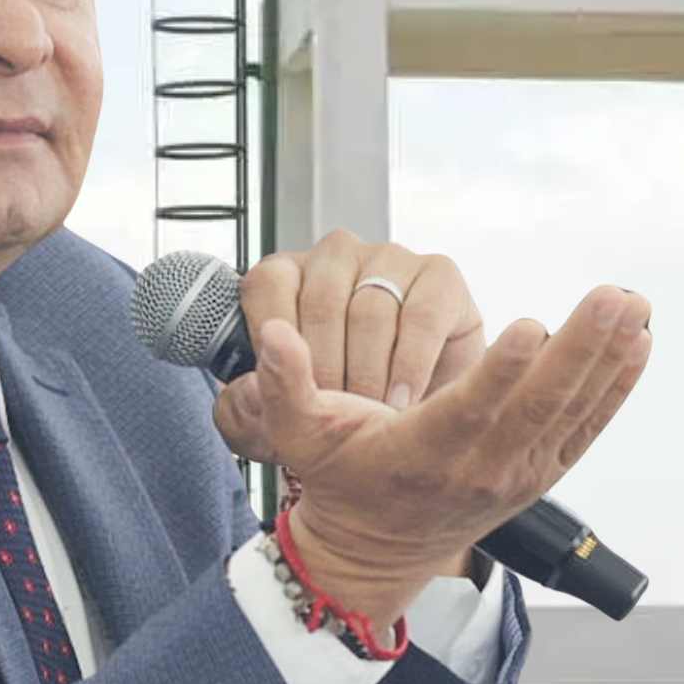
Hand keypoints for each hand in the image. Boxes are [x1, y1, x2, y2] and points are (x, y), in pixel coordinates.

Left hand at [212, 229, 485, 465]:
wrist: (417, 426)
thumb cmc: (344, 412)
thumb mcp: (281, 423)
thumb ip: (245, 409)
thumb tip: (248, 385)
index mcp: (289, 276)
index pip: (267, 285)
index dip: (276, 343)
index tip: (290, 387)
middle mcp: (336, 257)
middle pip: (321, 302)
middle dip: (327, 371)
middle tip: (336, 413)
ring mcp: (389, 259)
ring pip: (370, 310)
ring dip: (369, 375)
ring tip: (372, 413)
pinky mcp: (439, 276)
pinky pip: (421, 315)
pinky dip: (409, 366)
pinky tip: (402, 397)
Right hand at [234, 282, 652, 629]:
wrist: (375, 553)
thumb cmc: (342, 485)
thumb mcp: (297, 437)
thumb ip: (283, 383)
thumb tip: (271, 336)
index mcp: (425, 450)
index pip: (470, 408)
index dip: (501, 370)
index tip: (530, 325)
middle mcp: (482, 464)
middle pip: (539, 403)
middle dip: (581, 347)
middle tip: (611, 299)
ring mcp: (518, 471)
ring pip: (572, 410)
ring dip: (608, 358)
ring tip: (635, 309)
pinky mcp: (540, 472)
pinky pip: (587, 427)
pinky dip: (615, 387)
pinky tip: (639, 346)